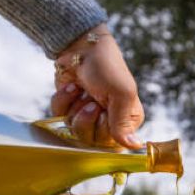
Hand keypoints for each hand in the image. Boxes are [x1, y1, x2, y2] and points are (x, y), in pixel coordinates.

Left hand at [51, 24, 143, 148]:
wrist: (80, 47)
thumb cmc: (107, 67)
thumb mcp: (121, 94)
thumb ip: (123, 124)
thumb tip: (134, 147)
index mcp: (128, 120)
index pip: (114, 144)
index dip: (104, 131)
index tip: (104, 112)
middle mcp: (109, 121)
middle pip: (92, 141)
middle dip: (88, 118)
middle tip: (92, 101)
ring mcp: (88, 116)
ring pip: (74, 130)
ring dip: (75, 108)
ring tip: (83, 91)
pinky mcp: (69, 108)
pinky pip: (60, 117)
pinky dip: (64, 100)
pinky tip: (73, 87)